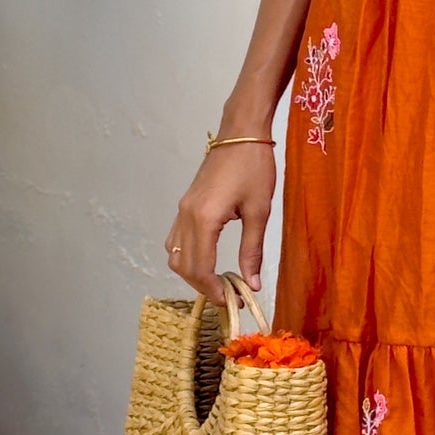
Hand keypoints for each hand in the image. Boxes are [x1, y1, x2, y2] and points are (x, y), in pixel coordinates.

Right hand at [166, 141, 275, 296]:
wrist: (241, 133)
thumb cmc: (254, 167)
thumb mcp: (259, 211)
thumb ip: (252, 250)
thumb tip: (253, 283)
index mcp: (204, 219)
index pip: (201, 269)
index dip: (214, 291)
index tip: (233, 302)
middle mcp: (186, 216)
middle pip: (184, 266)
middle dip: (203, 287)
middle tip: (228, 297)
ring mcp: (182, 209)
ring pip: (175, 254)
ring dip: (192, 273)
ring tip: (218, 282)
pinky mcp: (185, 204)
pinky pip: (176, 239)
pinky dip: (187, 256)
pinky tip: (207, 260)